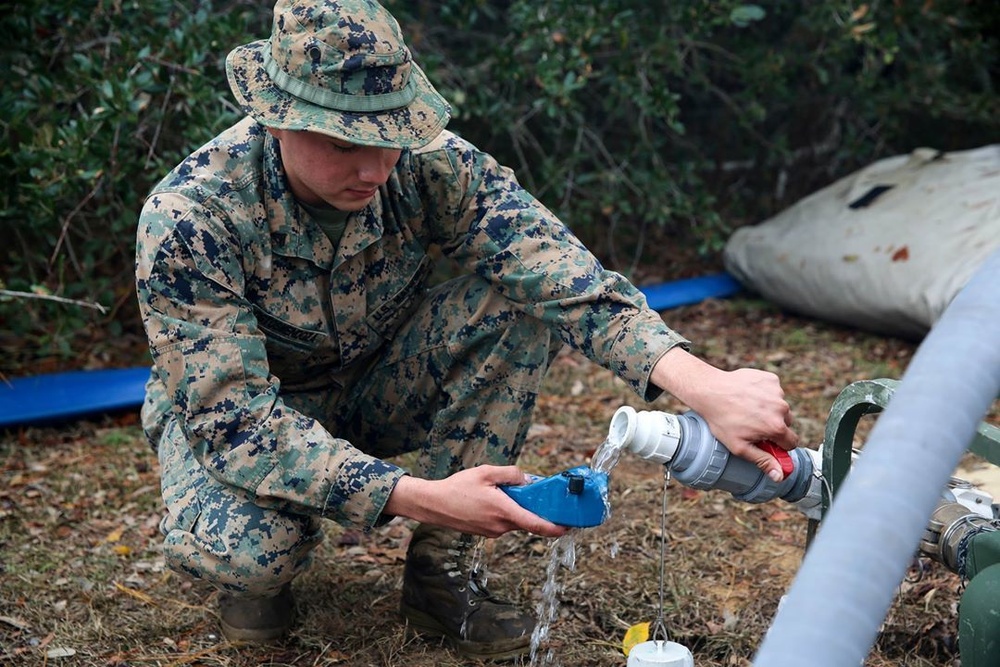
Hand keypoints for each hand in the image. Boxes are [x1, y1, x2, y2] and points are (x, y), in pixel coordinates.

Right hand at [384, 465, 569, 537]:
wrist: (433, 504)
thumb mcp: (486, 472)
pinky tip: (493, 498)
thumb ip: (510, 474)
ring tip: (502, 491)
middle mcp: (500, 526)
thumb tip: (526, 480)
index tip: (568, 527)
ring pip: (515, 520)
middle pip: (527, 520)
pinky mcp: (485, 532)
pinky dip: (506, 512)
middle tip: (536, 494)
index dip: (555, 528)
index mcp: (503, 511)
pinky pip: (504, 522)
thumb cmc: (457, 488)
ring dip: (517, 508)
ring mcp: (493, 531)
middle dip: (534, 508)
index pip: (536, 524)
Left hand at [651, 347, 798, 479]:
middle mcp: (781, 408)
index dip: (779, 445)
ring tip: (747, 409)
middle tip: (753, 425)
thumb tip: (780, 476)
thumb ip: (763, 461)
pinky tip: (748, 395)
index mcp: (776, 427)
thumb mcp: (740, 447)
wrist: (709, 390)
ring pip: (780, 406)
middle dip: (773, 426)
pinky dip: (764, 393)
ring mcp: (777, 391)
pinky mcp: (770, 378)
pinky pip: (774, 391)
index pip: (792, 442)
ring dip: (769, 409)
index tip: (767, 443)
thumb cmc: (721, 420)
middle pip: (786, 423)